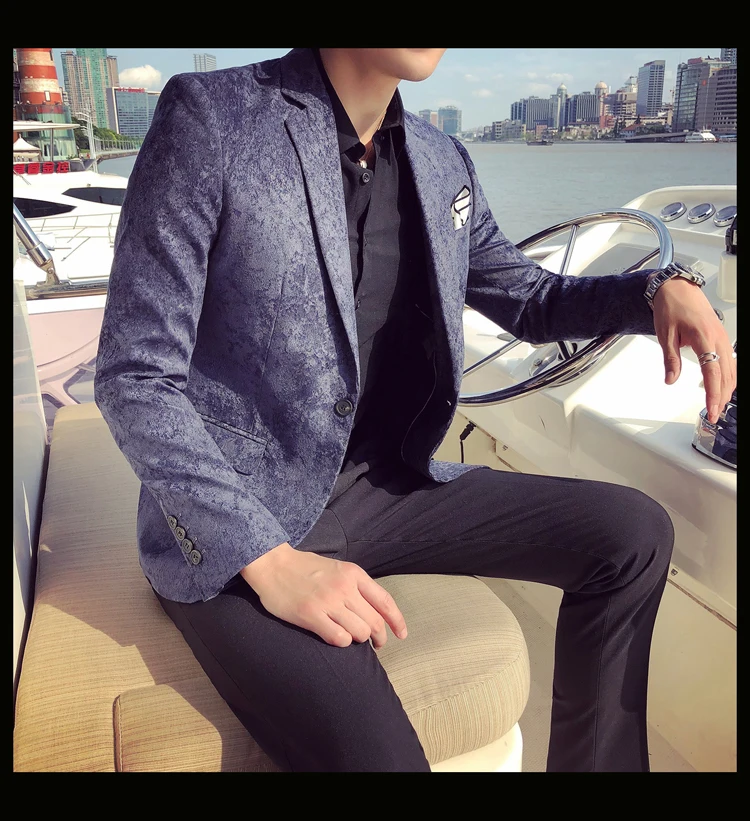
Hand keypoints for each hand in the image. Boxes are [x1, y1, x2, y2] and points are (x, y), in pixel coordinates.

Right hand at [240, 542, 407, 648]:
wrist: (272, 564)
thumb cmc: (304, 567)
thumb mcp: (337, 568)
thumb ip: (355, 586)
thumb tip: (374, 610)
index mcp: (353, 573)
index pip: (385, 601)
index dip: (397, 621)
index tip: (401, 635)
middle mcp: (344, 587)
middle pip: (375, 622)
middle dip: (379, 638)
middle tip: (376, 645)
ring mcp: (328, 601)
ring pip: (360, 633)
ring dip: (358, 640)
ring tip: (351, 637)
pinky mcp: (311, 615)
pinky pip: (339, 638)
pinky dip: (342, 642)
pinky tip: (335, 637)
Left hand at [652, 277, 735, 423]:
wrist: (677, 287)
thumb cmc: (672, 306)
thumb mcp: (665, 335)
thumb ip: (670, 359)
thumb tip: (671, 379)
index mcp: (704, 337)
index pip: (713, 372)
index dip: (713, 393)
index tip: (711, 409)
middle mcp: (718, 338)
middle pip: (726, 374)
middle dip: (721, 396)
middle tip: (713, 414)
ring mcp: (721, 337)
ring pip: (730, 369)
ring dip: (726, 388)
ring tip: (717, 404)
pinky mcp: (720, 337)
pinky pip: (728, 360)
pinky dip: (726, 376)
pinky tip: (720, 385)